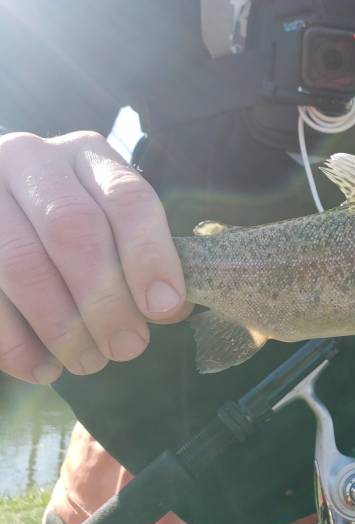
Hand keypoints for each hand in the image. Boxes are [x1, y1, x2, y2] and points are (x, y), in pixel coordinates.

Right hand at [0, 131, 191, 383]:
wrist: (3, 219)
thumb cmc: (74, 233)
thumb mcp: (112, 229)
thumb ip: (141, 259)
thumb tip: (169, 307)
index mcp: (87, 155)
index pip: (127, 198)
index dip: (149, 255)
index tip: (163, 307)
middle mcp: (31, 159)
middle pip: (73, 229)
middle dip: (105, 298)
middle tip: (128, 347)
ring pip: (21, 262)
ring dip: (61, 325)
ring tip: (88, 362)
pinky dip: (14, 341)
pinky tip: (42, 368)